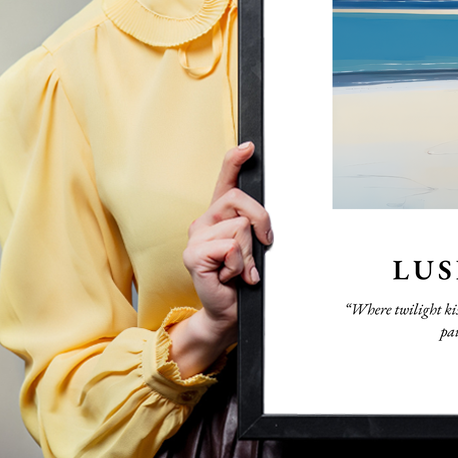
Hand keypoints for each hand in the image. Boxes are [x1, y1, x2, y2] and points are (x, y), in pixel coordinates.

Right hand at [168, 142, 272, 376]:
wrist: (228, 311)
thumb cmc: (241, 279)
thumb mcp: (253, 247)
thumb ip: (254, 227)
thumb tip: (264, 219)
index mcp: (219, 215)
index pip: (225, 180)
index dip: (235, 160)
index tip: (249, 147)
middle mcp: (204, 221)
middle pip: (240, 200)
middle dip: (261, 222)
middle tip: (262, 245)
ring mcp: (196, 237)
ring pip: (240, 227)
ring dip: (249, 253)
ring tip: (240, 269)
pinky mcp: (193, 255)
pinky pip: (230, 247)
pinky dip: (239, 265)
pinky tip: (230, 276)